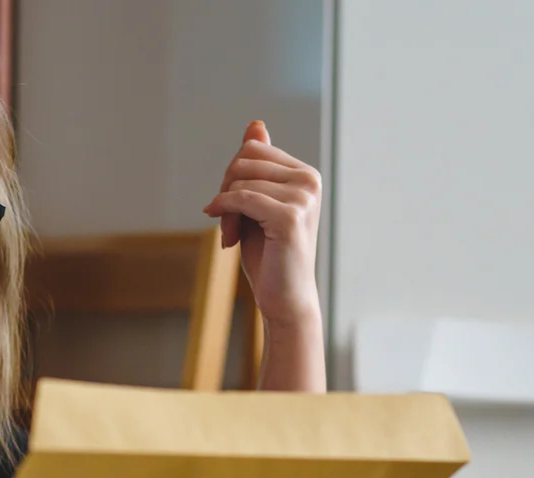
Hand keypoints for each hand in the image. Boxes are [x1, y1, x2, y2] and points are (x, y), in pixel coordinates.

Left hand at [203, 120, 322, 326]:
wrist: (285, 297)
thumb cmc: (269, 254)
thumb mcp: (257, 204)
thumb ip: (257, 167)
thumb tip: (256, 125)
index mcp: (304, 174)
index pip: (252, 150)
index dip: (231, 177)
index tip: (228, 207)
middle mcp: (309, 180)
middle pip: (244, 160)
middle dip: (225, 189)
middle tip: (224, 222)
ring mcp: (303, 197)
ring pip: (240, 181)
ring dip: (224, 209)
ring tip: (230, 235)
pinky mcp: (290, 217)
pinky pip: (242, 199)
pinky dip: (224, 212)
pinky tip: (224, 234)